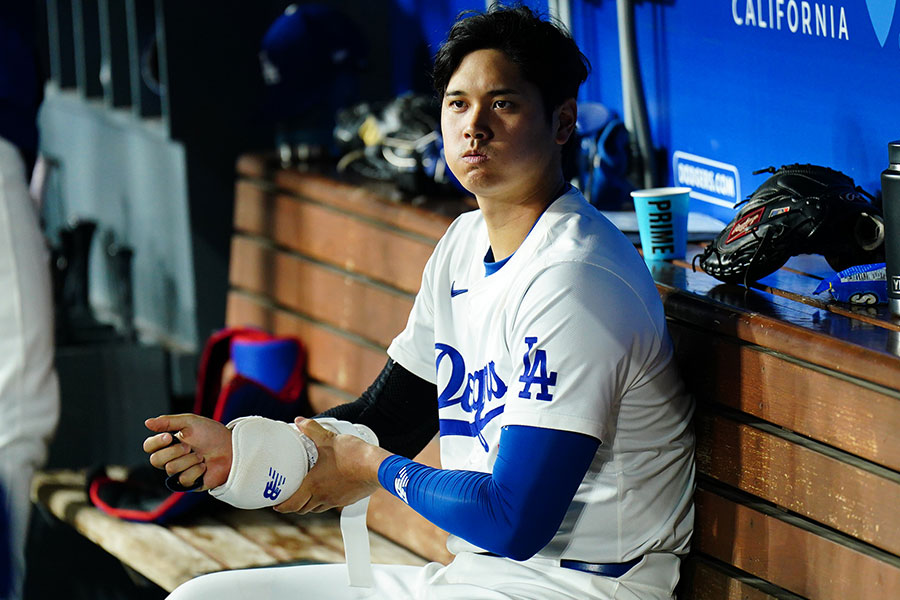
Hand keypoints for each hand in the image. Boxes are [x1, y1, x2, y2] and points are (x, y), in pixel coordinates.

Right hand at [143, 414, 232, 491]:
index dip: (156, 443)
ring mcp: (179, 472)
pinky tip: (204, 466)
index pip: (149, 447)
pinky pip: (183, 479)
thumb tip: (147, 423)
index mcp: (169, 444)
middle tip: (189, 447)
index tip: (169, 437)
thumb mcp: (190, 422)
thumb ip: (169, 422)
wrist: (231, 448)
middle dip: (174, 451)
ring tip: (201, 456)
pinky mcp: (189, 483)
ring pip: (171, 469)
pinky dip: (196, 470)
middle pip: (155, 460)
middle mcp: (171, 459)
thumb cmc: (212, 434)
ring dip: (189, 459)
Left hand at [274, 418, 389, 513]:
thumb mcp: (329, 439)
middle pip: (302, 509)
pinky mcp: (347, 499)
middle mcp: (322, 496)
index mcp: (313, 485)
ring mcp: (335, 500)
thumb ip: (312, 430)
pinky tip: (328, 488)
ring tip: (306, 492)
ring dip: (308, 504)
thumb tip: (299, 421)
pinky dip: (324, 500)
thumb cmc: (353, 455)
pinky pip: (331, 504)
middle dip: (293, 505)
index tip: (274, 504)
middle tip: (288, 497)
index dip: (280, 506)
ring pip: (316, 508)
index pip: (291, 504)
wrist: (377, 468)